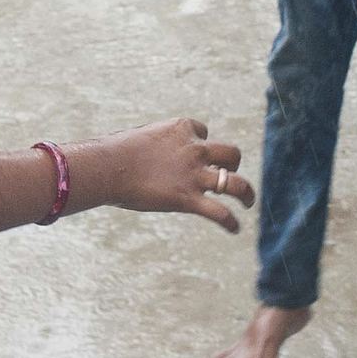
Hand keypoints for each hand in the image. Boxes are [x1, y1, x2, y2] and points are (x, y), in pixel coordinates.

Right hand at [74, 117, 251, 231]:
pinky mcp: (187, 199)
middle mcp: (194, 149)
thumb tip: (144, 156)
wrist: (108, 167)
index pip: (203, 131)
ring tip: (248, 202)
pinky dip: (230, 222)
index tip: (193, 152)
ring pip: (235, 183)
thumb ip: (153, 146)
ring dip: (246, 193)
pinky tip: (234, 229)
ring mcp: (194, 175)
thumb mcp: (139, 140)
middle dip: (233, 163)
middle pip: (231, 153)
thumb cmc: (113, 154)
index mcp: (182, 129)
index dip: (201, 142)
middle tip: (228, 174)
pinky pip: (219, 213)